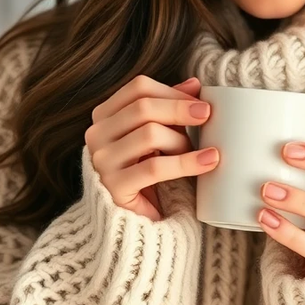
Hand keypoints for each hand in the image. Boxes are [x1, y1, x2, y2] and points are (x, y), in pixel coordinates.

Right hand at [84, 75, 218, 220]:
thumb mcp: (156, 135)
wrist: (131, 219)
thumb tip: (194, 84)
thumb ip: (169, 108)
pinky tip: (208, 161)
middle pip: (143, 108)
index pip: (138, 88)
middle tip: (207, 116)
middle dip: (180, 110)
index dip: (173, 92)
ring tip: (199, 151)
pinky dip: (187, 162)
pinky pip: (155, 167)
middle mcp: (96, 135)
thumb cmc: (146, 170)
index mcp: (104, 115)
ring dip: (181, 140)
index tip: (200, 102)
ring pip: (149, 134)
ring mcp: (101, 161)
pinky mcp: (113, 187)